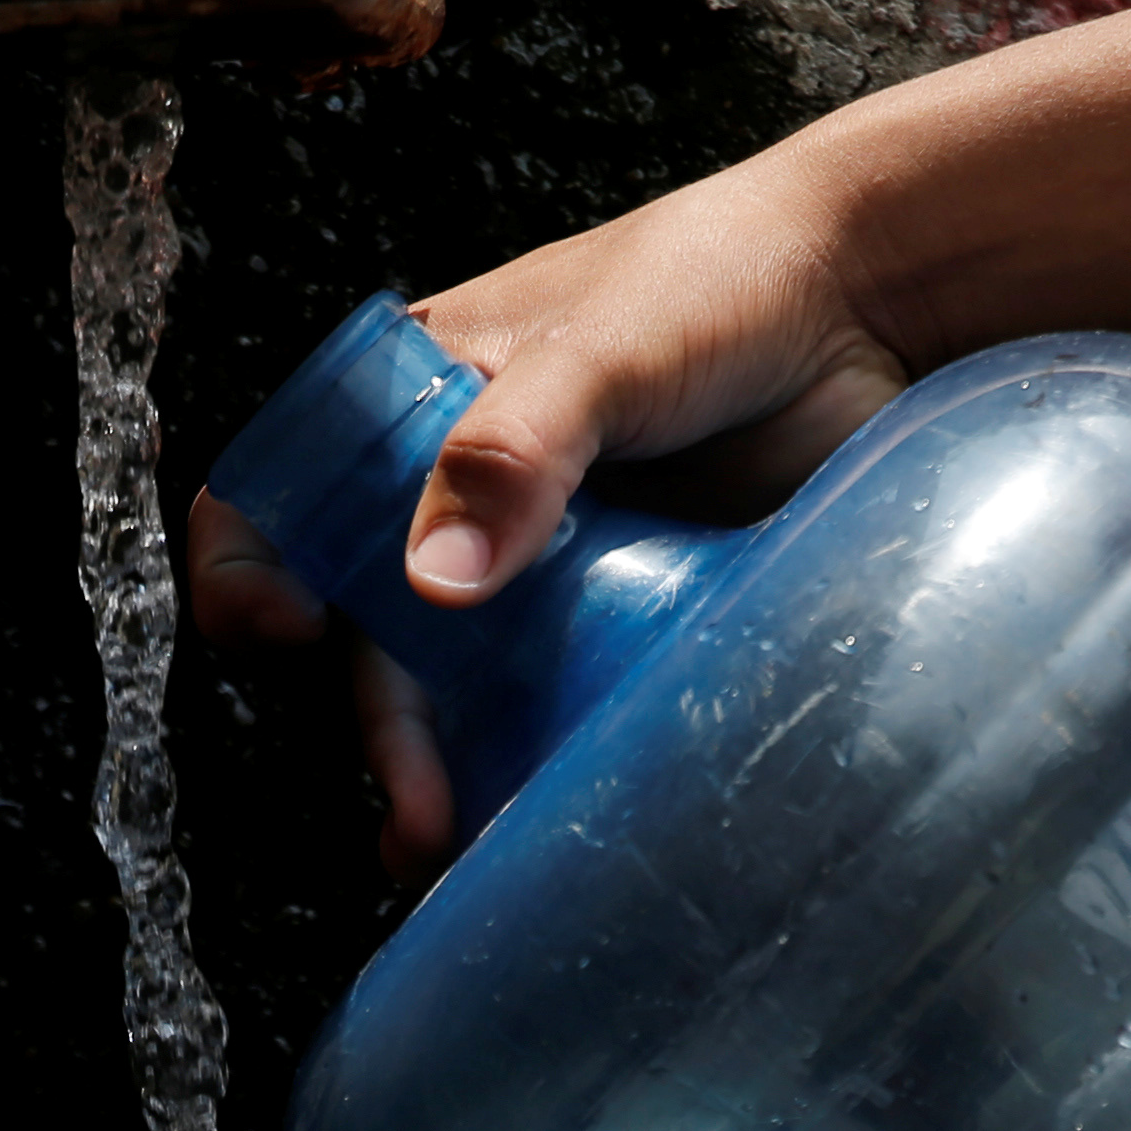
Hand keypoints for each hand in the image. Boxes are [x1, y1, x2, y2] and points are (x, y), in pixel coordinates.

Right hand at [188, 159, 910, 876]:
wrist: (873, 304)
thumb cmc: (721, 280)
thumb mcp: (602, 345)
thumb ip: (512, 449)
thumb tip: (428, 586)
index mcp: (417, 401)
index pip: (289, 492)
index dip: (257, 568)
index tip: (288, 633)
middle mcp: (462, 492)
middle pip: (375, 631)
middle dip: (385, 729)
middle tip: (419, 809)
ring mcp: (542, 566)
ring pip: (462, 689)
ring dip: (450, 775)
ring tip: (458, 850)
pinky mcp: (622, 619)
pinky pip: (557, 709)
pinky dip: (536, 770)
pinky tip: (534, 827)